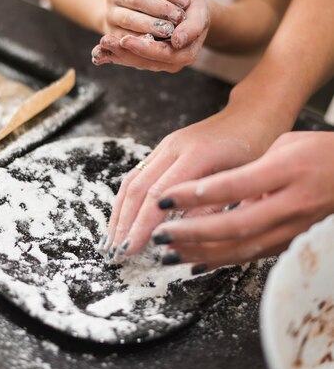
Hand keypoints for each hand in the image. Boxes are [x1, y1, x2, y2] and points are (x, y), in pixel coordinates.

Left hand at [92, 0, 209, 72]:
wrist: (192, 12)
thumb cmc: (196, 10)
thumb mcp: (200, 13)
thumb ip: (192, 27)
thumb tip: (177, 41)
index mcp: (185, 54)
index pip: (162, 54)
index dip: (144, 48)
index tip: (126, 40)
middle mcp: (171, 63)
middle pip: (145, 62)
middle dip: (124, 52)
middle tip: (106, 42)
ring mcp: (158, 62)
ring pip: (135, 61)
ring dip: (117, 54)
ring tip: (101, 44)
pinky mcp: (147, 57)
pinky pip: (130, 59)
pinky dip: (115, 55)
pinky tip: (99, 53)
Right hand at [101, 0, 189, 37]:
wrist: (123, 13)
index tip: (186, 1)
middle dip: (160, 8)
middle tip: (179, 17)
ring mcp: (110, 14)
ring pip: (129, 19)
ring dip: (150, 25)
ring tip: (169, 31)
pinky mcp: (110, 32)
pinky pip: (125, 37)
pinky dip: (140, 40)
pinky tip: (156, 43)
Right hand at [102, 102, 276, 260]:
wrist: (252, 114)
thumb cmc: (256, 147)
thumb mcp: (244, 180)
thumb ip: (212, 207)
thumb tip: (179, 237)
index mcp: (197, 155)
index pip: (158, 195)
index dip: (141, 226)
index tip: (130, 251)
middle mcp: (175, 146)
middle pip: (138, 188)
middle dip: (124, 223)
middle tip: (115, 255)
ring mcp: (166, 145)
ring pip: (132, 180)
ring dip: (120, 213)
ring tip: (113, 243)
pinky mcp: (163, 148)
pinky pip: (138, 175)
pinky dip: (127, 200)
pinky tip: (124, 219)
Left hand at [153, 132, 333, 271]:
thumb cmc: (319, 153)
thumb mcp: (286, 145)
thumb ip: (250, 168)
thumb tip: (211, 189)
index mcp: (288, 170)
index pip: (235, 185)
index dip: (198, 195)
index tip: (166, 199)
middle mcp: (291, 203)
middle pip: (235, 224)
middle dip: (192, 233)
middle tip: (159, 235)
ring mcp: (293, 228)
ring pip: (242, 248)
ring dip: (201, 253)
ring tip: (168, 254)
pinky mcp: (290, 242)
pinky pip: (252, 256)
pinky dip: (220, 261)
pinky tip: (195, 263)